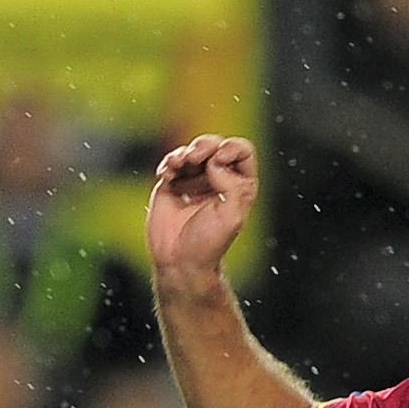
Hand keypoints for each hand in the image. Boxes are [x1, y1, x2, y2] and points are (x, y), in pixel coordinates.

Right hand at [144, 135, 258, 283]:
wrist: (179, 262)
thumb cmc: (208, 244)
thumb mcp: (232, 216)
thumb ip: (233, 185)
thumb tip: (215, 163)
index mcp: (239, 184)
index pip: (241, 151)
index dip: (230, 148)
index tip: (218, 161)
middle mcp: (218, 179)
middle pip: (215, 145)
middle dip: (204, 146)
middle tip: (195, 158)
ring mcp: (194, 180)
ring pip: (194, 149)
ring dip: (185, 151)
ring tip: (178, 164)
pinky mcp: (172, 185)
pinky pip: (172, 162)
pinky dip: (169, 162)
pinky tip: (167, 175)